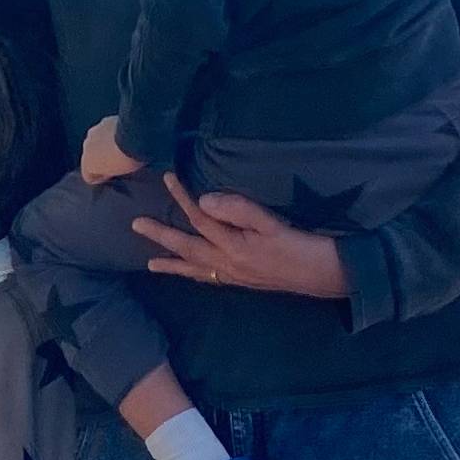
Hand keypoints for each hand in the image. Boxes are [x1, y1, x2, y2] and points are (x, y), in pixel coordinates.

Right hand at [78, 116, 139, 185]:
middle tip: (118, 160)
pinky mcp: (104, 121)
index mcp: (88, 163)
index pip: (89, 176)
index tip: (112, 175)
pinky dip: (112, 133)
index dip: (101, 177)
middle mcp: (86, 147)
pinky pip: (105, 131)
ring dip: (105, 144)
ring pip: (97, 142)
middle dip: (102, 158)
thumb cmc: (129, 158)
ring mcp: (94, 132)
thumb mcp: (119, 172)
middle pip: (91, 157)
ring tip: (122, 146)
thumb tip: (109, 169)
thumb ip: (109, 171)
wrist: (137, 134)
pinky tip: (125, 135)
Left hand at [134, 174, 350, 297]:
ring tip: (150, 264)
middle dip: (161, 236)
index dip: (182, 197)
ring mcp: (233, 275)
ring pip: (195, 268)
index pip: (199, 218)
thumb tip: (204, 200)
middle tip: (136, 225)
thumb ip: (237, 210)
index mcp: (232, 246)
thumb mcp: (271, 224)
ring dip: (171, 264)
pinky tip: (191, 274)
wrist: (323, 275)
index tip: (167, 178)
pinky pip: (210, 279)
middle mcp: (227, 263)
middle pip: (187, 247)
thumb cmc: (300, 245)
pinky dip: (195, 276)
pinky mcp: (242, 281)